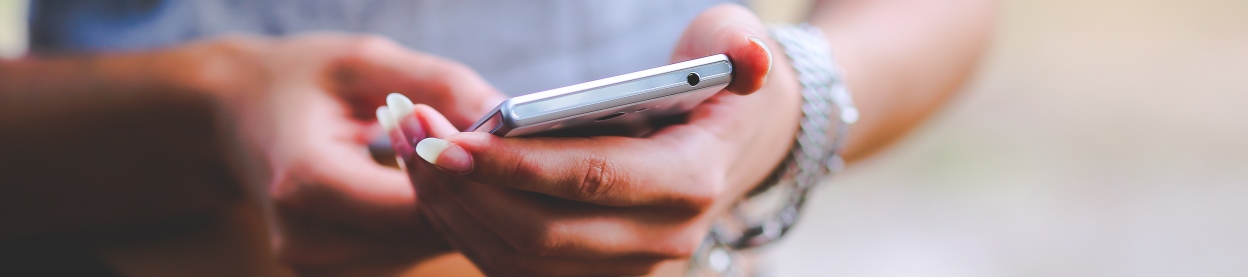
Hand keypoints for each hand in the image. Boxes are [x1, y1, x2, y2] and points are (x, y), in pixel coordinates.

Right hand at [169, 34, 503, 275]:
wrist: (233, 117)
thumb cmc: (300, 80)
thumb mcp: (365, 60)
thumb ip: (440, 85)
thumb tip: (511, 116)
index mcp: (306, 182)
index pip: (415, 204)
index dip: (469, 175)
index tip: (507, 142)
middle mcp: (307, 239)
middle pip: (426, 232)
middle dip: (474, 191)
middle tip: (509, 149)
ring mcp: (318, 266)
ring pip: (425, 246)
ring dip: (459, 207)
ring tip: (472, 158)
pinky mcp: (335, 274)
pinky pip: (410, 250)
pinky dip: (434, 217)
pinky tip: (443, 181)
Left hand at [386, 4, 801, 275]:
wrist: (736, 142)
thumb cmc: (715, 85)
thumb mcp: (734, 45)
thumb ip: (738, 49)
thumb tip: (747, 58)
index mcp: (691, 182)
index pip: (592, 181)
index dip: (515, 166)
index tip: (448, 140)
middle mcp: (663, 242)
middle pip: (543, 235)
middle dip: (464, 189)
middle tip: (409, 134)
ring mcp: (629, 270)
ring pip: (520, 261)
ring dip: (453, 211)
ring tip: (408, 150)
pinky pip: (516, 268)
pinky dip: (467, 229)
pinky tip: (431, 181)